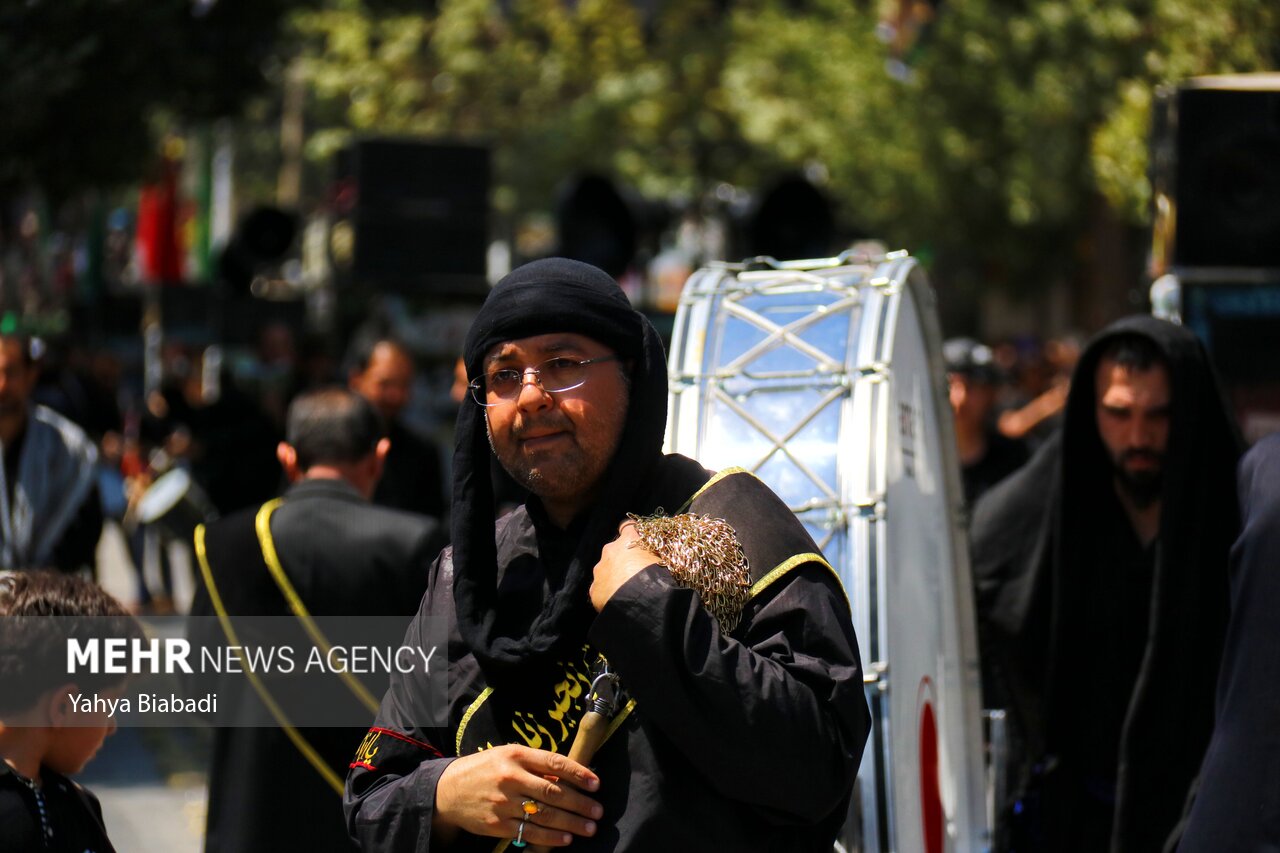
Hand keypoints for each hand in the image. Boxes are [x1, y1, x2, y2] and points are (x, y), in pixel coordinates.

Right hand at [434, 744, 601, 845]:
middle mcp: (511, 777)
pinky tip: (566, 839)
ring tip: (589, 828)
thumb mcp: (507, 756)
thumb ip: (535, 764)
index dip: (578, 773)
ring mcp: (504, 802)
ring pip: (544, 814)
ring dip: (571, 823)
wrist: (447, 791)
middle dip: (580, 803)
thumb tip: (568, 776)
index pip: (554, 762)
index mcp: (516, 755)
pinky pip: (529, 832)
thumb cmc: (484, 769)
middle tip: (598, 811)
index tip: (596, 784)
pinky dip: (550, 837)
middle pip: (553, 791)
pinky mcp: (497, 824)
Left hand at [590, 521, 659, 611]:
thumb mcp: (664, 560)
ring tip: (628, 591)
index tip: (638, 542)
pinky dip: (609, 594)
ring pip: (606, 570)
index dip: (633, 534)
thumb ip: (657, 553)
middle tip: (637, 573)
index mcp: (628, 539)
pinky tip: (620, 602)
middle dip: (624, 559)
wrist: (644, 602)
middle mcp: (610, 550)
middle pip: (615, 551)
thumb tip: (659, 552)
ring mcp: (600, 570)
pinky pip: (602, 589)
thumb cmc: (659, 578)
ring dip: (615, 577)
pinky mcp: (595, 589)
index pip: (628, 527)